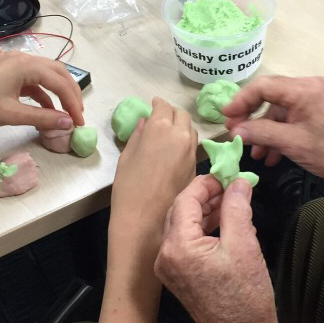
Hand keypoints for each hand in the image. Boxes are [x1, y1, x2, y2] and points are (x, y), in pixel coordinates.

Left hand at [0, 52, 84, 129]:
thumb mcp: (12, 114)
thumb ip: (43, 117)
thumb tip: (68, 123)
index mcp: (26, 65)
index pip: (60, 82)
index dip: (73, 103)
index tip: (79, 122)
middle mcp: (24, 59)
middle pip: (58, 73)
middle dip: (71, 94)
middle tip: (78, 115)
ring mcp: (15, 64)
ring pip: (47, 75)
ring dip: (59, 92)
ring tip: (66, 113)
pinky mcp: (8, 72)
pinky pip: (34, 80)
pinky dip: (44, 94)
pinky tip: (46, 110)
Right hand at [110, 98, 197, 258]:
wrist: (145, 219)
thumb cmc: (129, 187)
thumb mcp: (127, 156)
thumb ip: (138, 135)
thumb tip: (146, 123)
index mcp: (160, 128)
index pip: (163, 106)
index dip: (157, 103)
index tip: (154, 104)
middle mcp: (180, 136)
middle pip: (181, 115)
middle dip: (171, 112)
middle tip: (162, 116)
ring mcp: (191, 152)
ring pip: (191, 130)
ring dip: (181, 126)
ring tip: (169, 132)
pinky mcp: (196, 167)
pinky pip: (193, 147)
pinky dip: (185, 142)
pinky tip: (175, 150)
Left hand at [155, 175, 277, 322]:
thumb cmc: (245, 294)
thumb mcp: (244, 244)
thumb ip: (237, 207)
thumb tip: (239, 182)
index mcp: (178, 246)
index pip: (185, 200)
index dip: (206, 184)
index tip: (227, 176)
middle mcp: (165, 255)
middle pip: (180, 211)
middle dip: (205, 196)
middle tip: (230, 187)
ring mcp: (168, 268)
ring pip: (182, 227)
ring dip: (205, 212)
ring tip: (232, 203)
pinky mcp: (176, 276)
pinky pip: (185, 243)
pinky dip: (202, 230)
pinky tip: (225, 224)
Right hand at [224, 75, 323, 189]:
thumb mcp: (291, 143)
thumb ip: (261, 133)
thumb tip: (234, 131)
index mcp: (304, 90)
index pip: (263, 86)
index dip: (241, 100)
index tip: (226, 116)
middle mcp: (309, 87)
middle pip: (269, 95)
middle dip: (251, 116)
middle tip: (235, 132)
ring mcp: (314, 98)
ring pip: (279, 109)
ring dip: (265, 130)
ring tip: (255, 152)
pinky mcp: (317, 110)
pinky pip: (291, 116)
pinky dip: (279, 132)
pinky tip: (271, 154)